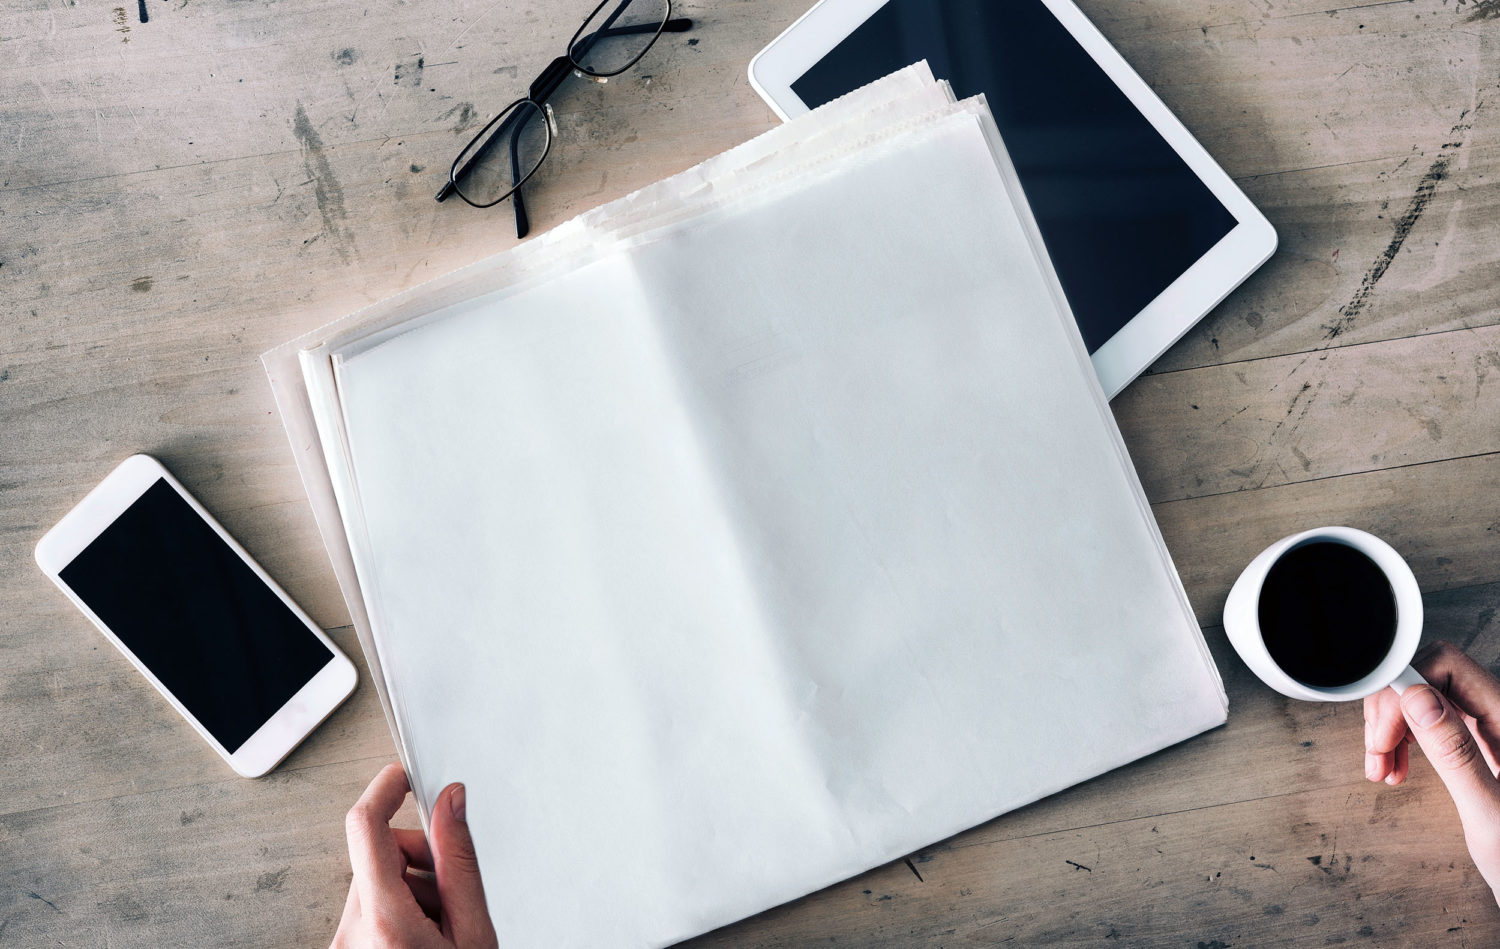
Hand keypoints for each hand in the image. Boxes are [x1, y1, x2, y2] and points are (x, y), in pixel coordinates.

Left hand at [331, 762, 497, 948]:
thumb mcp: (473, 933)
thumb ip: (460, 865)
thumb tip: (451, 803)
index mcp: (384, 922)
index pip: (366, 827)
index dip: (385, 790)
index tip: (402, 776)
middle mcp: (351, 933)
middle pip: (378, 856)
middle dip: (419, 859)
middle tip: (450, 890)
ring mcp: (344, 944)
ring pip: (374, 880)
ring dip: (410, 887)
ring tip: (439, 924)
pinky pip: (367, 907)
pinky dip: (397, 908)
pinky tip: (421, 934)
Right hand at [1365, 641, 1499, 900]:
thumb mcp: (1491, 815)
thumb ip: (1457, 754)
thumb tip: (1418, 699)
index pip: (1449, 667)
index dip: (1405, 688)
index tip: (1384, 730)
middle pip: (1430, 678)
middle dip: (1391, 711)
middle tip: (1377, 754)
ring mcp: (1489, 728)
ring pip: (1424, 699)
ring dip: (1391, 728)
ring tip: (1381, 768)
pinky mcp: (1477, 742)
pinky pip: (1430, 721)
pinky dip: (1402, 740)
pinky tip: (1396, 767)